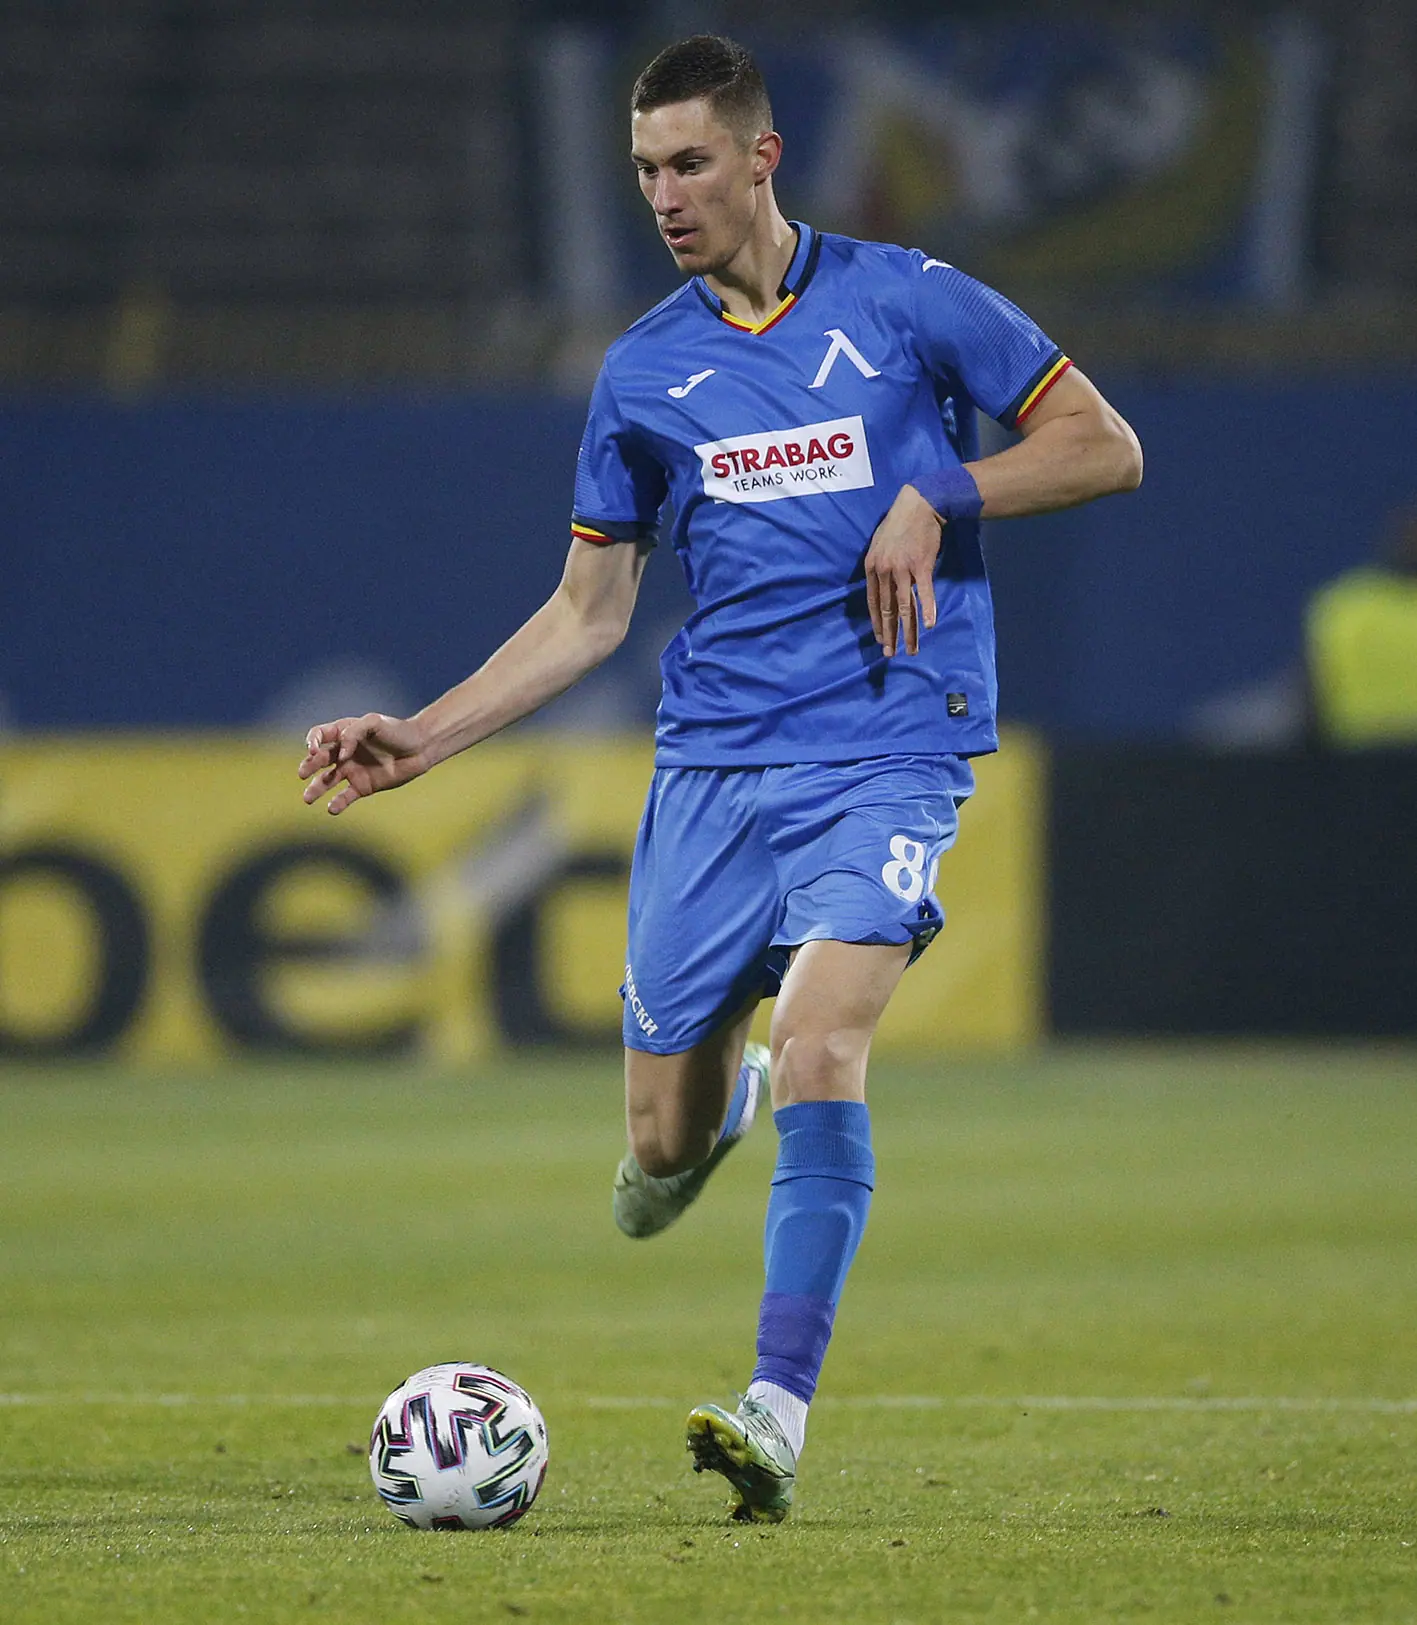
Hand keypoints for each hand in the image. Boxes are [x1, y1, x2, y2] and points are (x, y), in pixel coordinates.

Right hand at [298, 713, 427, 814]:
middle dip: (309, 766)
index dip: (312, 742)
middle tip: (302, 773)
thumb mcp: (374, 722)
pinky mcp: (363, 786)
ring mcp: (352, 770)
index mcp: (344, 733)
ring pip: (327, 781)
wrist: (420, 748)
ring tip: (307, 799)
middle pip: (319, 760)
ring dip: (316, 789)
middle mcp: (344, 753)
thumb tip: (341, 755)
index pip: (319, 736)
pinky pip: (345, 797)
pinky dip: (337, 803)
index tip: (314, 750)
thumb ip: (353, 733)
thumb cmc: (398, 731)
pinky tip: (332, 809)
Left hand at [864, 484, 942, 655]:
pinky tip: (929, 625)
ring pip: (905, 606)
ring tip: (911, 649)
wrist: (919, 504)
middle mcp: (884, 571)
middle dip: (889, 634)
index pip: (872, 603)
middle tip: (890, 653)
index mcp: (872, 567)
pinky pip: (925, 592)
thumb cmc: (900, 523)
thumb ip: (879, 565)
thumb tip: (880, 584)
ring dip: (908, 631)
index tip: (880, 639)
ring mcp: (903, 569)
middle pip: (887, 609)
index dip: (877, 623)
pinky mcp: (921, 566)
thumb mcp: (879, 543)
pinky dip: (928, 609)